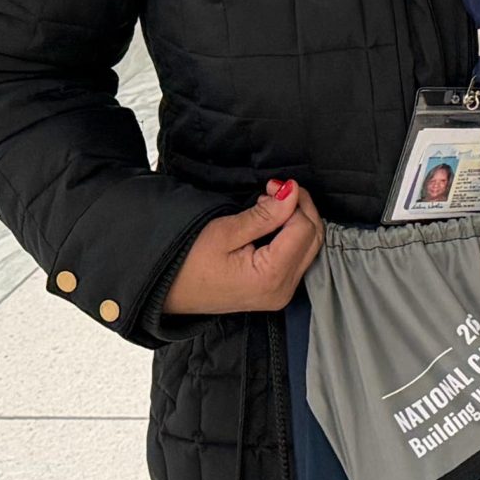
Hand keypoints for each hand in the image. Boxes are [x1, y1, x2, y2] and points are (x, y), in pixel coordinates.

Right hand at [164, 179, 324, 315]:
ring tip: (269, 205)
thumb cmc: (186, 262)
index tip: (272, 186)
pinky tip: (272, 223)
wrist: (165, 290)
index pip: (304, 229)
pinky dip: (292, 235)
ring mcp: (281, 294)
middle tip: (275, 191)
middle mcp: (283, 290)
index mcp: (271, 277)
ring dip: (297, 220)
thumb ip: (264, 215)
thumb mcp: (224, 232)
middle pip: (313, 238)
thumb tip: (293, 192)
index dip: (293, 202)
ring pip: (310, 247)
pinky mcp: (276, 291)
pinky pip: (299, 257)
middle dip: (301, 208)